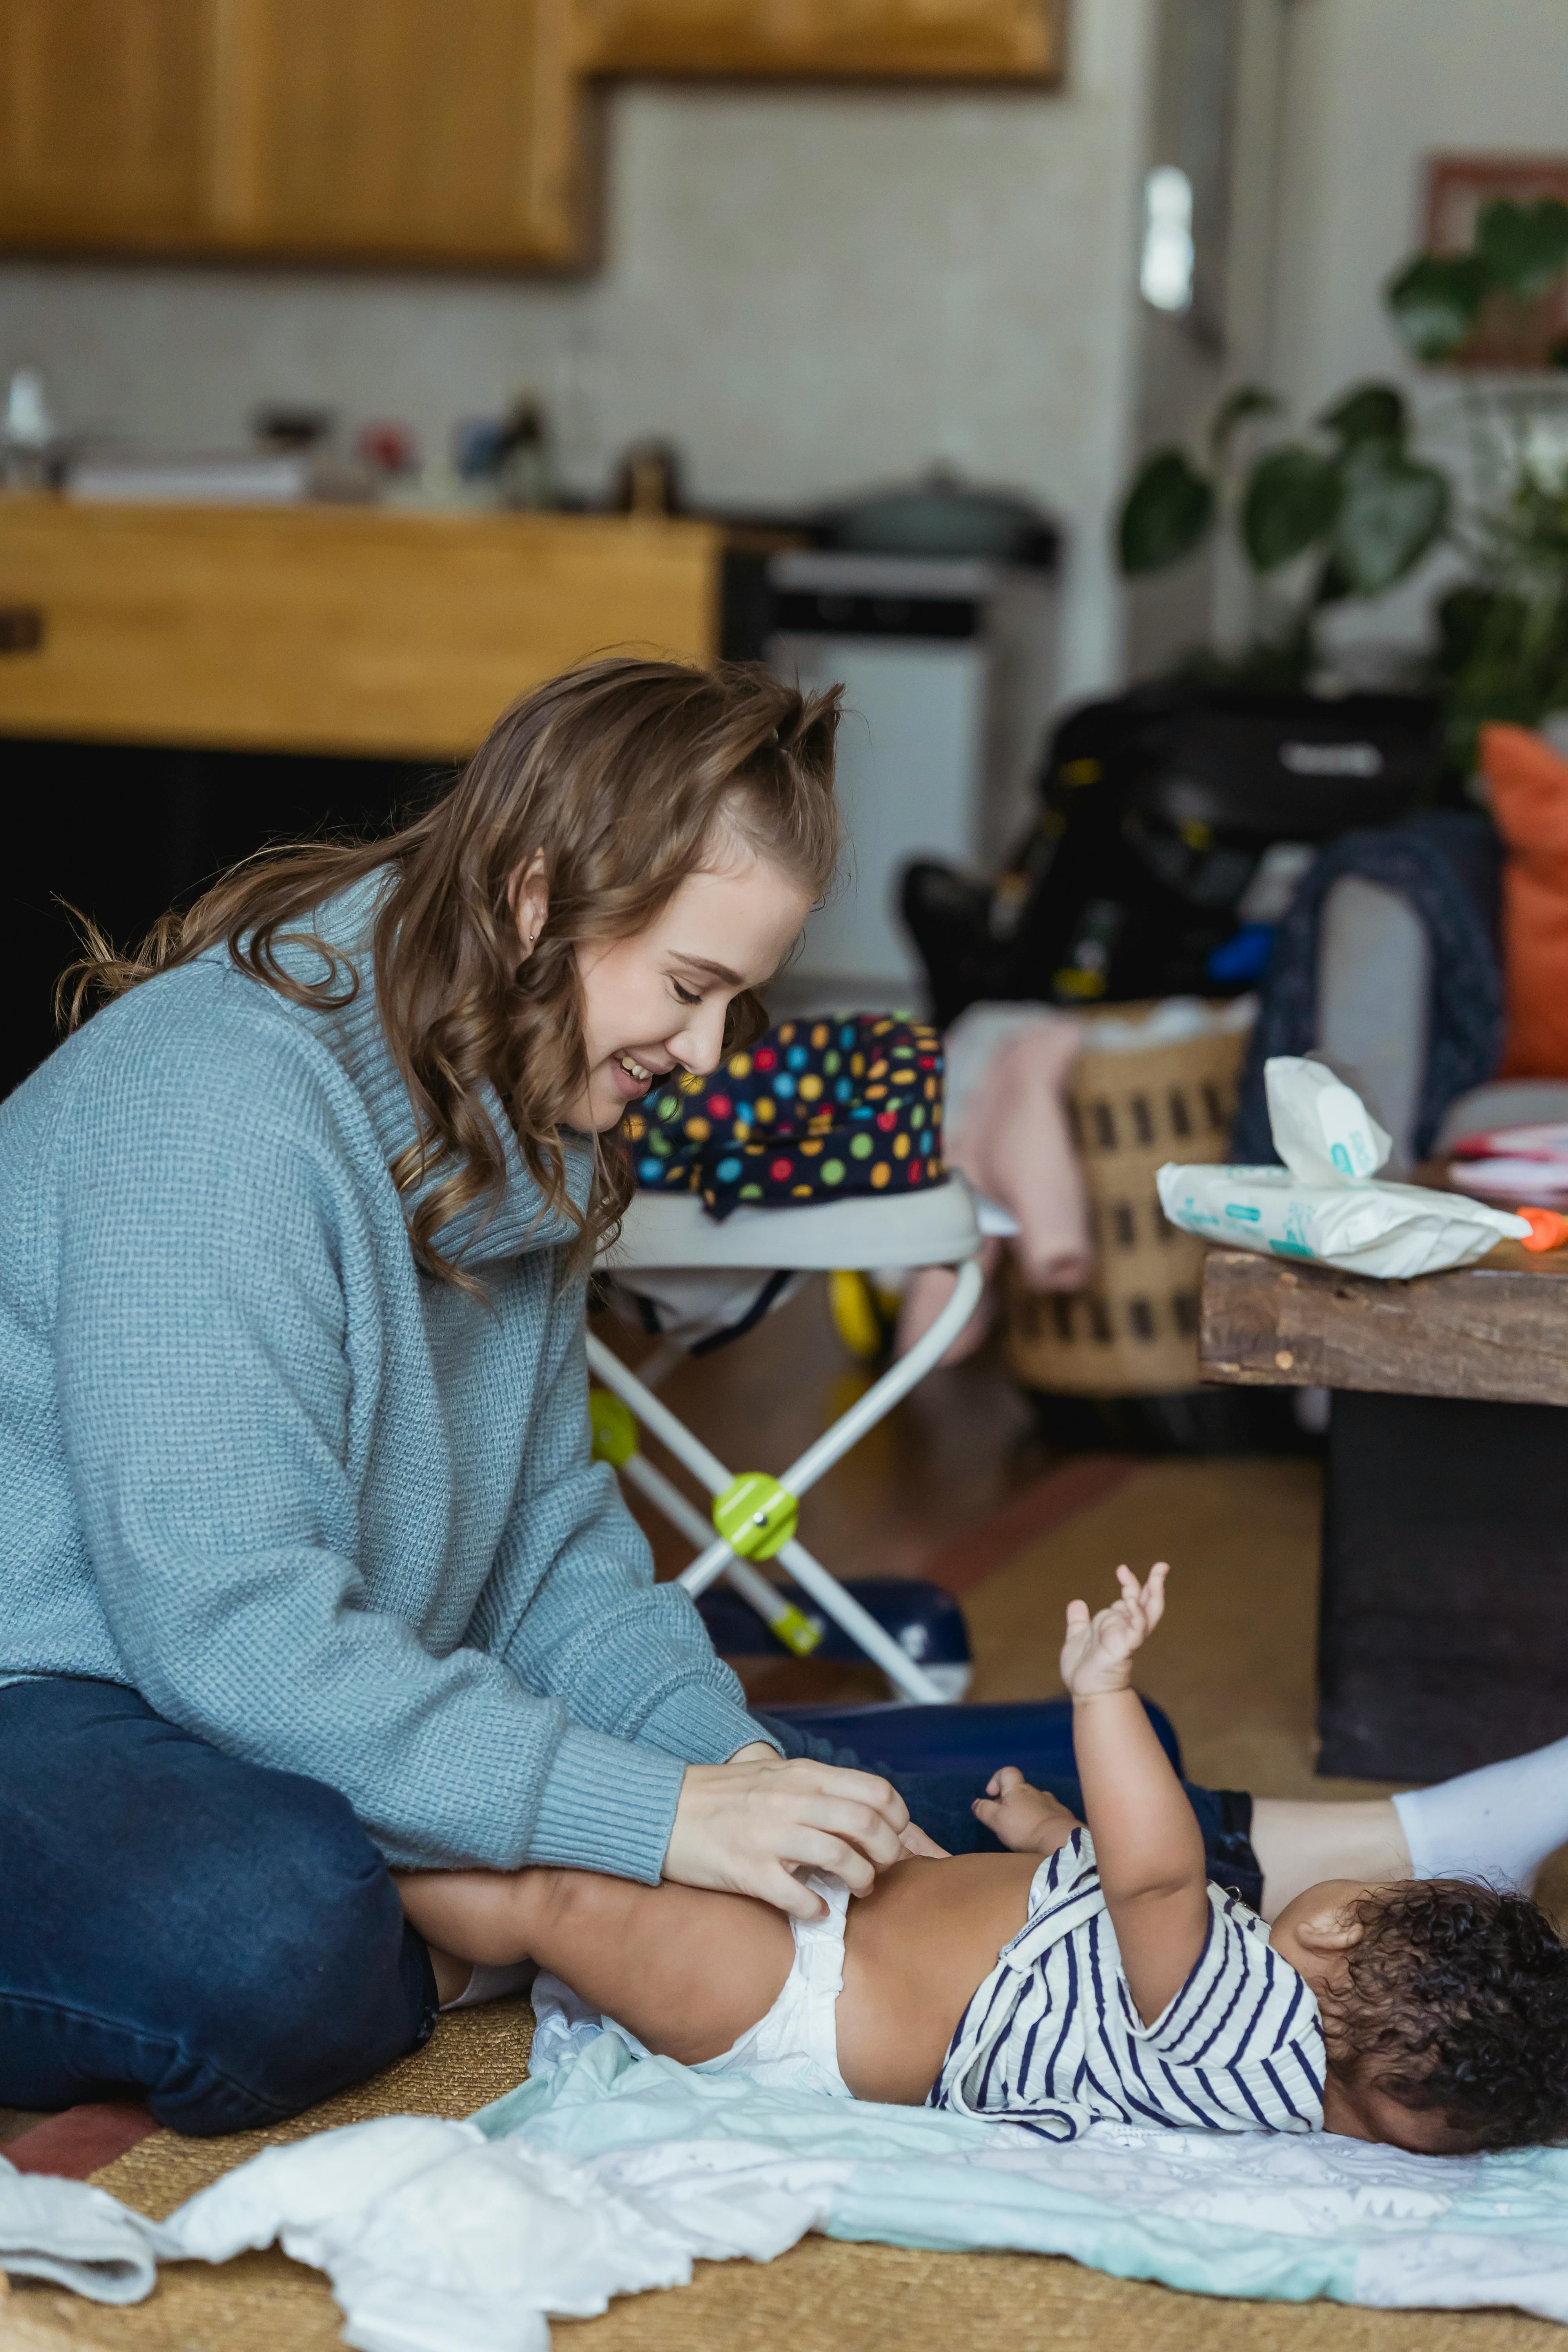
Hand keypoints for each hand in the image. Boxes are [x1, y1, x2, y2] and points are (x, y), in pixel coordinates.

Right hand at [665, 1753, 912, 1919]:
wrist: (661, 1810)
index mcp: (801, 1775)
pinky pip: (798, 1896)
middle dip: (887, 1853)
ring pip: (841, 1858)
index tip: (895, 1838)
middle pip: (867, 1824)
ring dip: (860, 1880)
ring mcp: (769, 1834)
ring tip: (857, 1889)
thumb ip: (810, 1783)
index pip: (874, 1790)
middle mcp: (790, 1799)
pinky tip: (816, 1910)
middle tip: (880, 1869)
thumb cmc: (719, 1795)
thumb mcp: (770, 1772)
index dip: (897, 1819)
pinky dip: (817, 1909)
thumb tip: (853, 1801)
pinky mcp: (748, 1868)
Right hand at [972, 1765, 1079, 1855]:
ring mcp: (1051, 1803)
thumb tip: (977, 1802)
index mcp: (1018, 1789)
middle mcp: (1035, 1791)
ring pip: (1034, 1802)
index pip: (1007, 1772)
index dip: (997, 1779)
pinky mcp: (1062, 1815)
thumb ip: (984, 1810)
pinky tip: (1039, 1834)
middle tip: (1004, 1821)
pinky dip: (1041, 1820)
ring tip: (1023, 1830)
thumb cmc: (1023, 1828)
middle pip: (1019, 1790)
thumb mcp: (996, 1820)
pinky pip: (1048, 1813)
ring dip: (1026, 1812)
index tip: (992, 1795)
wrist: (1059, 1840)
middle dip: (1010, 1802)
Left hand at [1060, 1560, 1167, 1698]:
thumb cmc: (1082, 1669)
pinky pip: (1136, 1629)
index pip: (1132, 1600)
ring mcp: (1127, 1637)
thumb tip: (1077, 1602)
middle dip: (1156, 1584)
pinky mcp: (1124, 1648)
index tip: (1122, 1568)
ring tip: (1156, 1574)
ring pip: (1148, 1613)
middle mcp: (1126, 1629)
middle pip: (1148, 1603)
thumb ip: (1078, 1621)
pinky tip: (1131, 1600)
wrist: (1083, 1691)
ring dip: (1152, 1594)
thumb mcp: (1076, 1638)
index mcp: (1116, 1624)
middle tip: (1162, 1565)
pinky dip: (1136, 1613)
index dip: (1131, 1584)